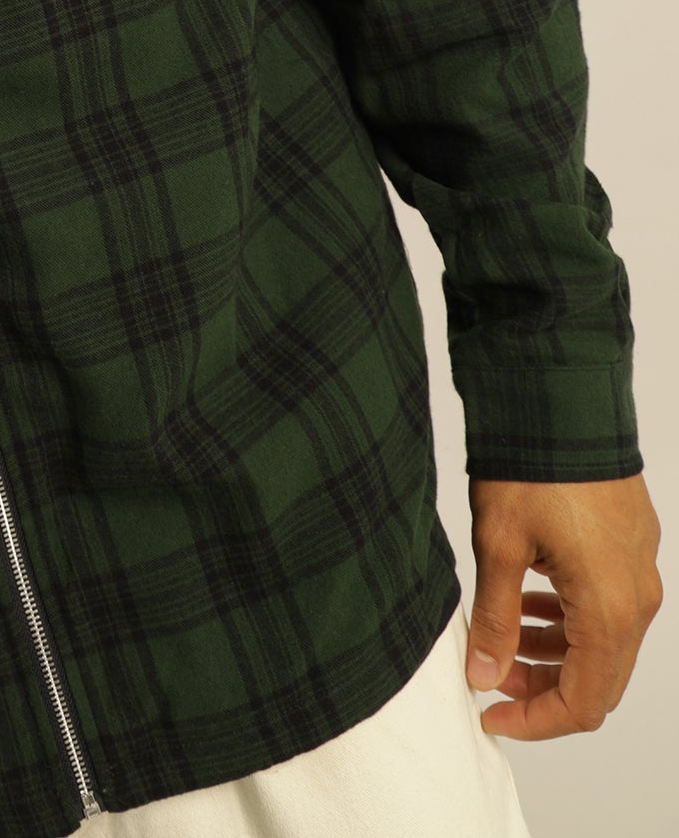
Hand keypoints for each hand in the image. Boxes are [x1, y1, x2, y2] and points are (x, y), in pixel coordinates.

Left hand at [465, 472, 662, 737]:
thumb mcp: (498, 546)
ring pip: (604, 644)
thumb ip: (494, 618)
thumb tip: (482, 672)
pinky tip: (529, 600)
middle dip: (543, 691)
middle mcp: (637, 600)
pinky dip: (570, 619)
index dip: (535, 722)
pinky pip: (609, 607)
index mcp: (608, 611)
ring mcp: (640, 572)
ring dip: (556, 654)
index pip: (582, 703)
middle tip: (490, 676)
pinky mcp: (632, 547)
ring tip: (503, 639)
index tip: (490, 715)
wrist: (562, 400)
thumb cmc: (531, 466)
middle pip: (598, 680)